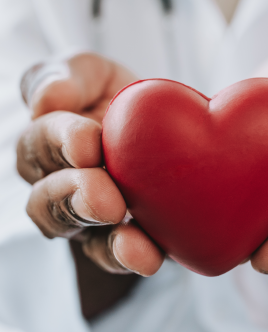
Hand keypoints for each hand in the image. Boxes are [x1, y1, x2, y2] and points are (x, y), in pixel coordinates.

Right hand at [17, 53, 164, 276]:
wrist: (163, 125)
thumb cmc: (119, 95)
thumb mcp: (94, 72)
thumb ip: (69, 76)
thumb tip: (48, 98)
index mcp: (47, 141)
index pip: (40, 143)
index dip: (60, 142)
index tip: (87, 143)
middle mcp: (58, 182)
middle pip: (48, 200)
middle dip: (76, 198)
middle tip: (106, 199)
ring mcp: (86, 213)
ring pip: (80, 236)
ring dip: (102, 239)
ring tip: (130, 240)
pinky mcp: (118, 234)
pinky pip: (115, 254)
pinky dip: (130, 258)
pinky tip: (151, 256)